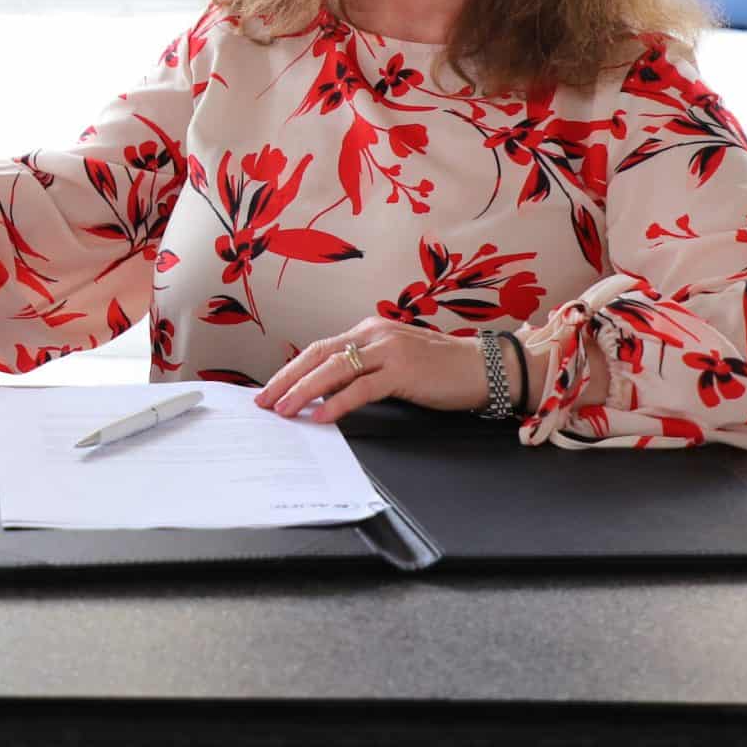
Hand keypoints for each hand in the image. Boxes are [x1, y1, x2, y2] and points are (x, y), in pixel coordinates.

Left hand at [254, 319, 495, 424]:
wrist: (482, 368)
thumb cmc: (440, 370)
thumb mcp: (394, 363)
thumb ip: (363, 371)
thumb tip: (325, 392)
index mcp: (369, 330)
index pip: (320, 348)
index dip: (292, 369)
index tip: (271, 388)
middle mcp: (374, 334)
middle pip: (318, 355)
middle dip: (286, 379)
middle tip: (264, 401)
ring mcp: (389, 350)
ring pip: (334, 369)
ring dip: (304, 390)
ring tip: (284, 409)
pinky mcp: (403, 370)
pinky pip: (361, 387)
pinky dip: (337, 402)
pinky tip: (321, 416)